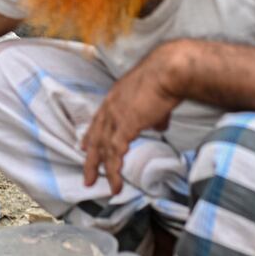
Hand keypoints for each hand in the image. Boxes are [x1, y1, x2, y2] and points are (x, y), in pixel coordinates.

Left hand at [81, 43, 182, 195]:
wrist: (169, 71)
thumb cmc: (166, 78)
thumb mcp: (155, 98)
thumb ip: (154, 114)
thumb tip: (159, 125)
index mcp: (116, 96)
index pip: (99, 119)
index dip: (92, 134)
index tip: (85, 146)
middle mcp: (111, 106)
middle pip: (95, 137)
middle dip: (90, 158)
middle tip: (87, 174)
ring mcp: (116, 116)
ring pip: (102, 149)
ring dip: (99, 170)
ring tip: (96, 184)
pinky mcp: (124, 127)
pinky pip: (115, 154)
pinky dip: (114, 171)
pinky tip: (115, 183)